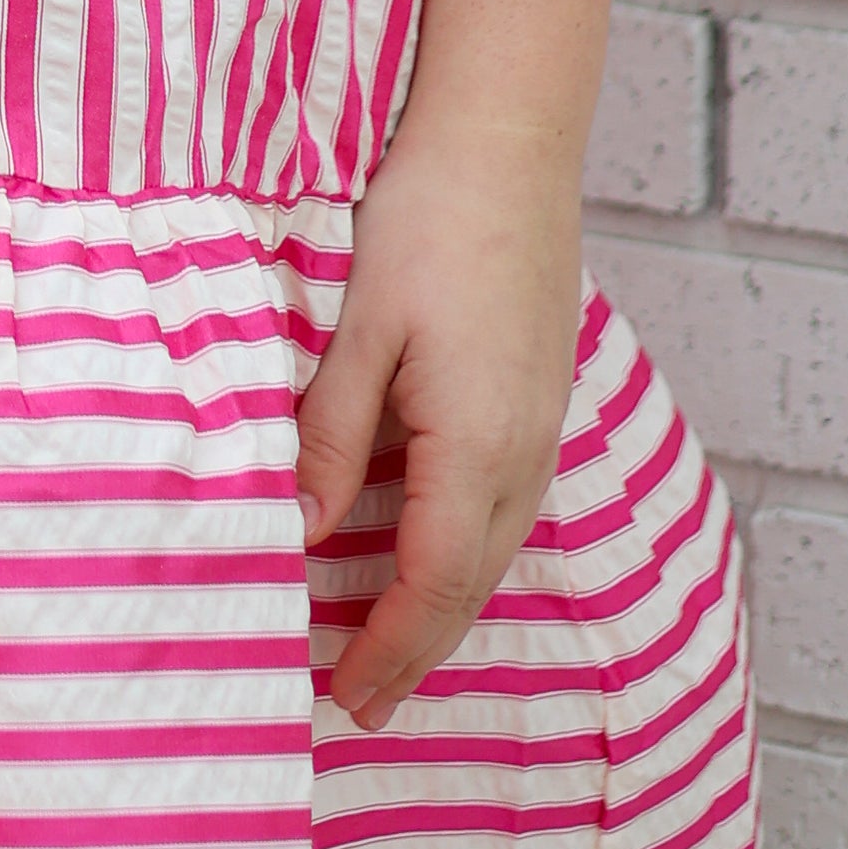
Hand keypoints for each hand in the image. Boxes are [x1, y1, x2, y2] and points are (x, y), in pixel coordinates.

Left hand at [292, 112, 585, 731]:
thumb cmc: (426, 221)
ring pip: (493, 553)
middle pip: (470, 587)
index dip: (388, 652)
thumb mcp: (359, 330)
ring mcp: (543, 431)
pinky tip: (426, 556)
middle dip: (415, 653)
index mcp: (477, 447)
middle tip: (359, 706)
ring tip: (388, 653)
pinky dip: (463, 556)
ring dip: (442, 609)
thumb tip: (304, 533)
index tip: (344, 699)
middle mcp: (525, 455)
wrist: (509, 142)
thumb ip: (332, 436)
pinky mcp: (541, 402)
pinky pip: (505, 509)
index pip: (430, 586)